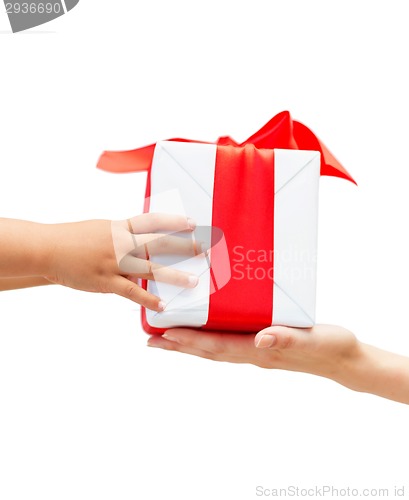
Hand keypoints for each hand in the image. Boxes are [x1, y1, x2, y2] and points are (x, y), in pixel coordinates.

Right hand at [42, 213, 200, 309]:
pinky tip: (164, 305)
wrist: (48, 249)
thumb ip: (124, 235)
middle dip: (184, 245)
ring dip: (174, 275)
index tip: (193, 223)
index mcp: (121, 227)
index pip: (152, 221)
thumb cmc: (75, 238)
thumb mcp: (102, 229)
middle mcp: (121, 243)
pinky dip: (149, 299)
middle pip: (159, 242)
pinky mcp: (106, 281)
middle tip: (205, 248)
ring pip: (150, 268)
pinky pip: (132, 292)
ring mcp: (114, 262)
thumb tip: (142, 242)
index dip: (174, 221)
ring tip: (194, 281)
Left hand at [147, 324, 361, 385]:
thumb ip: (287, 337)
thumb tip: (261, 338)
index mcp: (262, 351)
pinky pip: (231, 344)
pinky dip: (211, 341)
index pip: (218, 346)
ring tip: (168, 339)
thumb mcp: (312, 338)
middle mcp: (255, 354)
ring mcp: (258, 352)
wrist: (345, 360)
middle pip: (210, 351)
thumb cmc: (330, 347)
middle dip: (180, 346)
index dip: (191, 341)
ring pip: (217, 350)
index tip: (165, 335)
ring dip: (191, 346)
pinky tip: (207, 333)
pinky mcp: (265, 347)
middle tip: (151, 341)